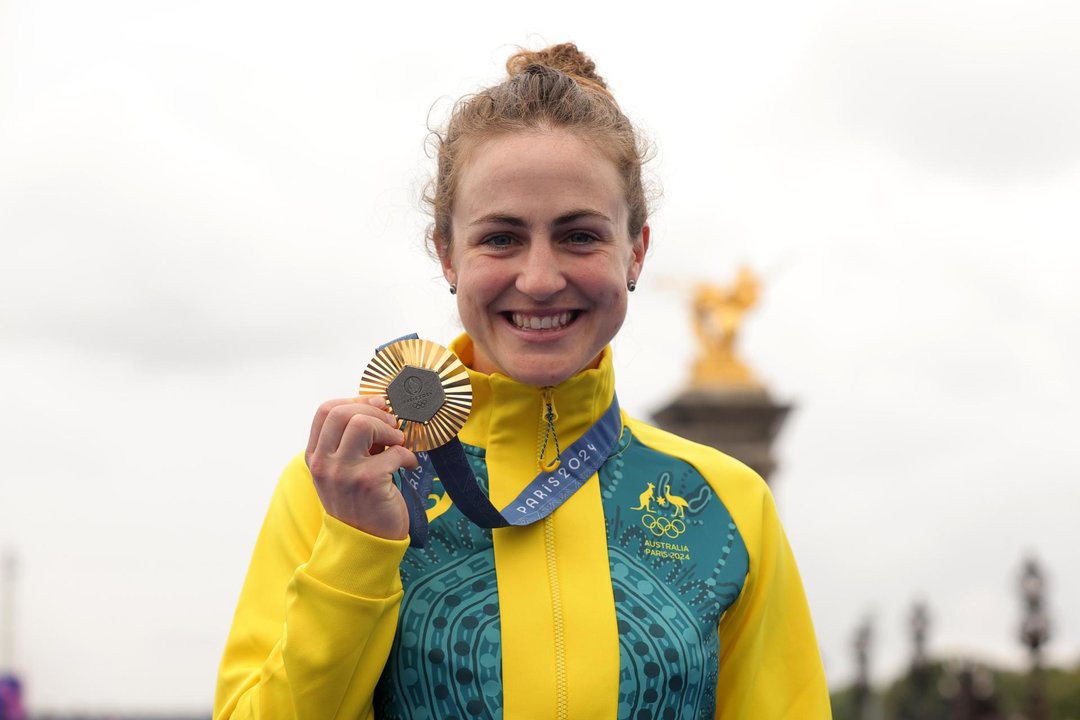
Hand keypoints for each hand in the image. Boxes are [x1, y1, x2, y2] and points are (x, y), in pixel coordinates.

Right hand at [305, 395, 417, 539]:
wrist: (365, 542)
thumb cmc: (360, 501)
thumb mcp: (345, 468)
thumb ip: (353, 440)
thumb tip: (378, 404)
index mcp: (315, 456)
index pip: (325, 411)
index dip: (356, 401)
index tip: (377, 406)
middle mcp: (324, 463)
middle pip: (343, 412)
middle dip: (374, 412)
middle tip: (391, 426)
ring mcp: (343, 473)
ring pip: (362, 424)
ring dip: (388, 429)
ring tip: (397, 442)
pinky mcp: (367, 482)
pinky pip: (393, 451)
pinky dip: (408, 455)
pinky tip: (409, 465)